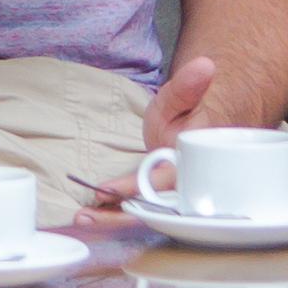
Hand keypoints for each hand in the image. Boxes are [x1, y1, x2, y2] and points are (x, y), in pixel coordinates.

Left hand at [89, 52, 227, 208]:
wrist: (201, 125)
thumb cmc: (190, 112)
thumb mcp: (181, 96)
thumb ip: (187, 86)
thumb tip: (204, 66)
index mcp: (195, 161)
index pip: (166, 180)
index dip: (138, 187)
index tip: (107, 189)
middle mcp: (189, 185)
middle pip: (156, 210)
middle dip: (122, 217)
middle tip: (88, 215)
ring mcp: (176, 196)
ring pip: (148, 217)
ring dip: (116, 221)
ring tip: (83, 219)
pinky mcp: (163, 200)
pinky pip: (142, 214)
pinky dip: (119, 218)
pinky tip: (93, 219)